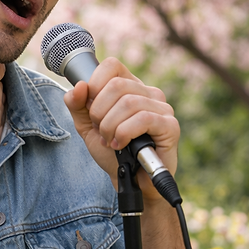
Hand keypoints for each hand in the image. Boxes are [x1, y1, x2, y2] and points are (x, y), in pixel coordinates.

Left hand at [62, 57, 178, 202]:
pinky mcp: (170, 126)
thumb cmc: (113, 153)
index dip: (95, 84)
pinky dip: (124, 133)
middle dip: (99, 112)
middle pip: (116, 85)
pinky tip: (121, 145)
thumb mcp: (87, 127)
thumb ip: (77, 105)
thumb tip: (79, 86)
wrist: (130, 182)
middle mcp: (149, 93)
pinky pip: (143, 119)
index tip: (91, 109)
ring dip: (110, 127)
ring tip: (111, 142)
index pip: (112, 65)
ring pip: (128, 102)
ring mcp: (162, 108)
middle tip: (101, 131)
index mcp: (131, 87)